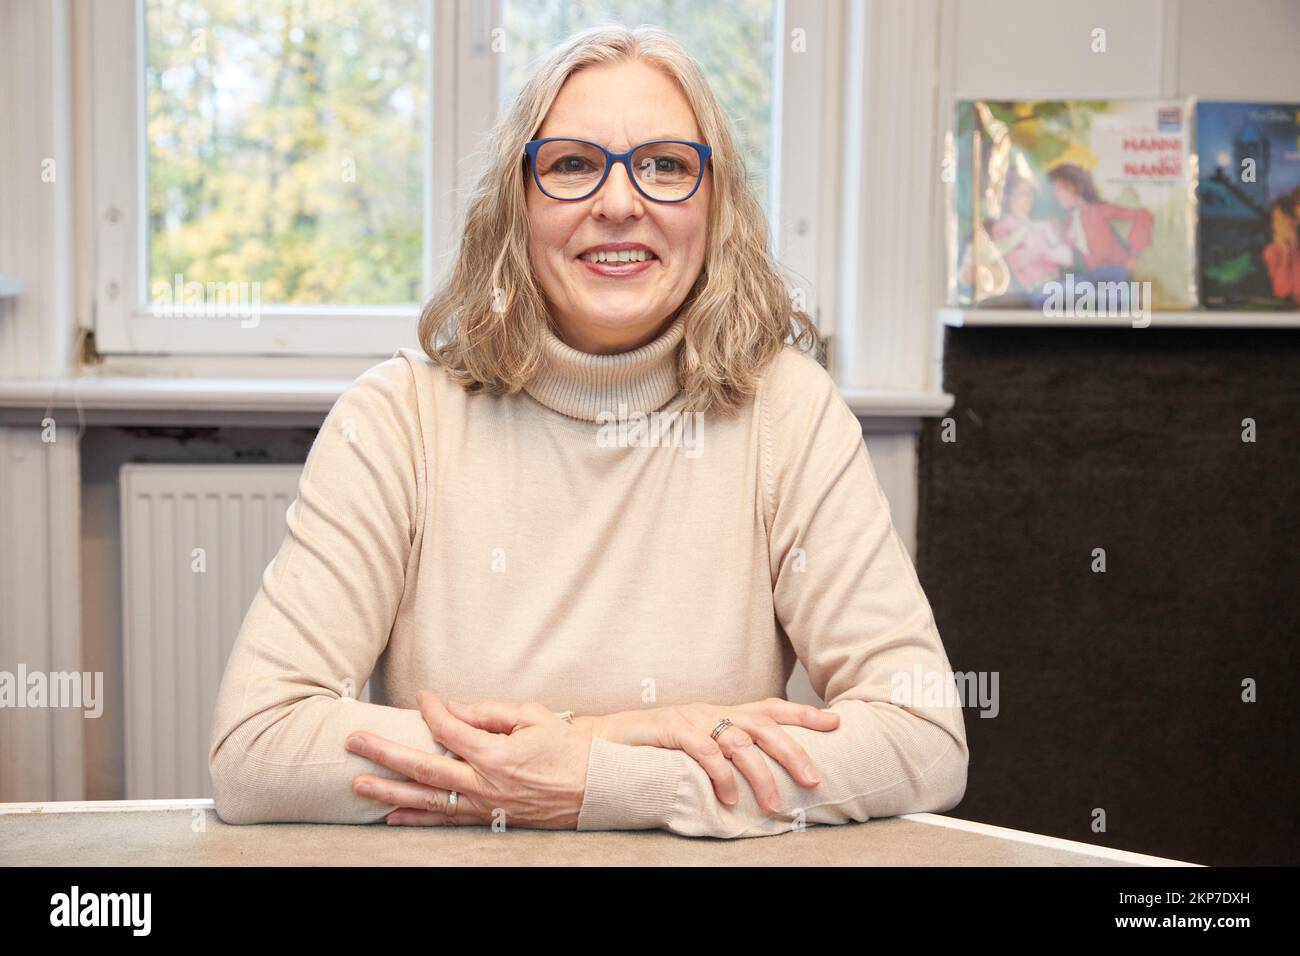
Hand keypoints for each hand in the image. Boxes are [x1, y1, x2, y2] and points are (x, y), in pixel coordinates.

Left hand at [345, 691, 589, 828]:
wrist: (596, 788)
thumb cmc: (567, 748)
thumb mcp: (533, 717)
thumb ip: (490, 712)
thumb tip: (452, 708)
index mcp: (496, 754)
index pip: (449, 729)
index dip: (430, 711)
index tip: (421, 697)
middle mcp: (483, 784)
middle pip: (422, 768)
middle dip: (383, 753)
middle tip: (354, 741)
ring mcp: (483, 806)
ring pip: (425, 800)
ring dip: (388, 792)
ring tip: (357, 783)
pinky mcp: (488, 820)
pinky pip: (443, 822)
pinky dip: (415, 819)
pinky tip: (390, 816)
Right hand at [575, 699, 839, 814]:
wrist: (599, 741)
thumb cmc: (650, 749)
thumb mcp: (695, 746)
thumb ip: (724, 754)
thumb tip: (762, 776)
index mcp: (721, 713)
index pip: (770, 708)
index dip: (802, 715)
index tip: (836, 723)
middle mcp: (711, 712)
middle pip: (764, 726)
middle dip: (793, 751)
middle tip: (814, 779)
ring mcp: (691, 720)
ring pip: (738, 743)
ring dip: (760, 776)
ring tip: (774, 805)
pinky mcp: (669, 730)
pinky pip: (703, 752)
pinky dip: (720, 774)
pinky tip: (730, 797)